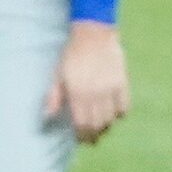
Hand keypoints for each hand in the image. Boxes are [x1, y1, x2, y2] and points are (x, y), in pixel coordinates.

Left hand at [43, 20, 129, 142]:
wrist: (93, 33)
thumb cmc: (71, 54)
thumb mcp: (57, 74)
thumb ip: (53, 96)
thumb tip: (48, 116)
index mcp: (77, 93)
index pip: (82, 124)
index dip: (81, 135)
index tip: (79, 138)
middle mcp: (95, 94)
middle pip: (97, 125)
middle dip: (93, 135)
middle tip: (90, 137)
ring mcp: (110, 89)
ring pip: (110, 119)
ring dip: (105, 126)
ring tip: (100, 127)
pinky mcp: (122, 83)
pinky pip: (124, 107)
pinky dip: (119, 114)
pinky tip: (113, 112)